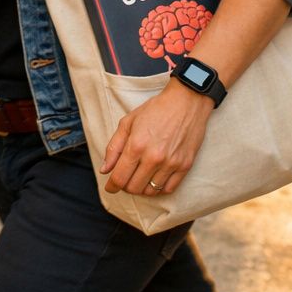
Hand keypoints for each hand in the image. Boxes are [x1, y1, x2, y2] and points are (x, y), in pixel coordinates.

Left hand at [100, 79, 214, 196]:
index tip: (110, 187)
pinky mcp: (185, 165)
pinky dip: (159, 188)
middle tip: (126, 177)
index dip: (112, 186)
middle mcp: (153, 157)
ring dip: (142, 188)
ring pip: (150, 191)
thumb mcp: (128, 122)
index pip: (119, 178)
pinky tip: (155, 178)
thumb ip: (114, 147)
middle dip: (126, 186)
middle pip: (133, 188)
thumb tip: (105, 170)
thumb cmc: (156, 109)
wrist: (187, 101)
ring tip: (140, 177)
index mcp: (136, 145)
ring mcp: (171, 163)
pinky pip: (168, 188)